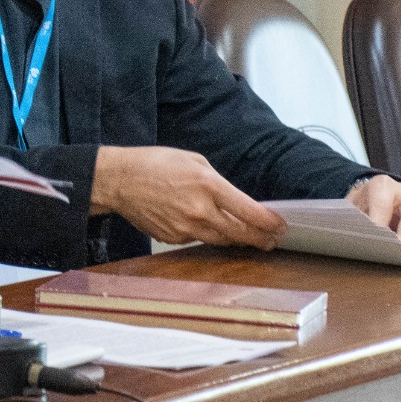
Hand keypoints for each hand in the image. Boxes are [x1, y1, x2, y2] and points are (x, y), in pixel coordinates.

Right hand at [89, 146, 286, 248]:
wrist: (119, 180)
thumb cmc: (155, 164)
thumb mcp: (194, 161)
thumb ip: (218, 183)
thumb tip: (235, 202)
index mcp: (209, 186)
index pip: (250, 212)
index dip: (270, 223)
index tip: (281, 226)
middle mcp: (200, 211)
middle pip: (240, 234)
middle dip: (261, 239)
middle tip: (272, 240)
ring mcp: (186, 228)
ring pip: (221, 240)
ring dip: (237, 239)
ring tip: (249, 238)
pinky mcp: (173, 238)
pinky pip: (198, 239)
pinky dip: (207, 234)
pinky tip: (205, 225)